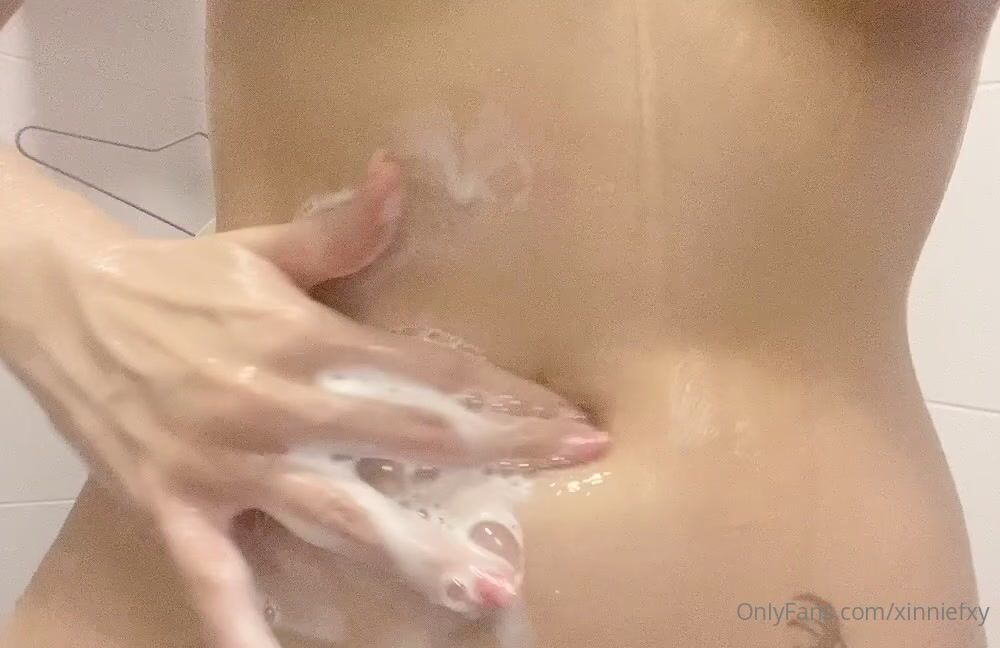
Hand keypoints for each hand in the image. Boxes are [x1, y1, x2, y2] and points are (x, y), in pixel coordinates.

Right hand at [0, 152, 606, 646]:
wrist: (65, 301)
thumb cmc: (174, 279)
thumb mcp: (262, 249)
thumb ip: (342, 232)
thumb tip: (398, 176)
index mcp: (309, 341)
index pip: (431, 372)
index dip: (506, 397)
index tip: (570, 422)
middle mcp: (280, 405)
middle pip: (408, 440)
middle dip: (495, 458)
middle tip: (568, 477)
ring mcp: (230, 463)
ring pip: (335, 516)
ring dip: (410, 554)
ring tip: (479, 589)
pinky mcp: (177, 505)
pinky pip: (214, 578)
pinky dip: (240, 627)